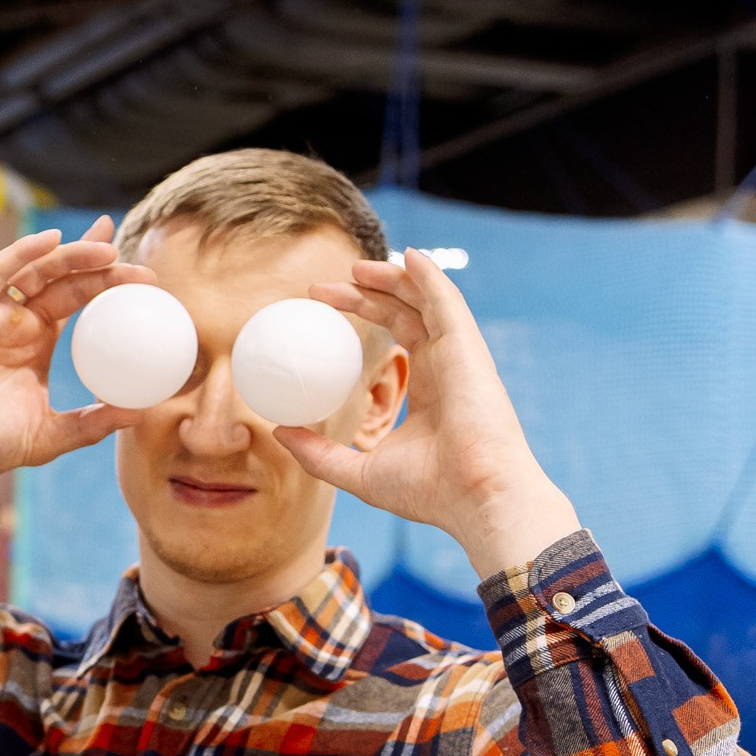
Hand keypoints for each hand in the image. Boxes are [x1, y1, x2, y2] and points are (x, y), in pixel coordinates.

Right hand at [0, 217, 153, 493]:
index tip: (148, 281)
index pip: (80, 300)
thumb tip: (140, 413)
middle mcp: (18, 322)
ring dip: (73, 256)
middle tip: (142, 270)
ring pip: (40, 270)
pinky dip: (23, 252)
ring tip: (109, 250)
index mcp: (37, 344)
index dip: (110, 283)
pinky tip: (50, 242)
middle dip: (103, 266)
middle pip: (67, 280)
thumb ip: (91, 424)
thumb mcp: (47, 436)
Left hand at [285, 248, 580, 577]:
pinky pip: (446, 301)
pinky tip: (407, 257)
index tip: (319, 310)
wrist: (475, 498)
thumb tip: (280, 432)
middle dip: (367, 293)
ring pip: (425, 300)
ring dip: (393, 278)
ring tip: (355, 268)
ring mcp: (460, 355)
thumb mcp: (358, 472)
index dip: (361, 316)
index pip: (395, 338)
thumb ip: (319, 453)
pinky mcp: (468, 348)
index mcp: (428, 390)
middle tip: (321, 289)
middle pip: (405, 313)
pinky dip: (429, 276)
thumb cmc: (429, 492)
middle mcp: (446, 366)